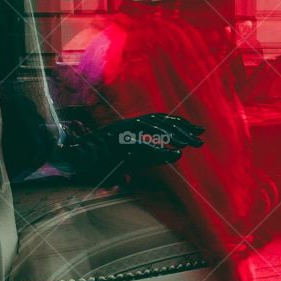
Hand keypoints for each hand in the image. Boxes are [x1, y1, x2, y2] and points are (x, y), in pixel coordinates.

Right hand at [60, 114, 203, 182]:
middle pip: (162, 121)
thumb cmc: (106, 159)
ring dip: (174, 135)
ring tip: (191, 143)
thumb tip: (179, 154)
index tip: (198, 131)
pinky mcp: (118, 141)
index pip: (162, 121)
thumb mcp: (136, 157)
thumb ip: (156, 155)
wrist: (78, 158)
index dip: (181, 124)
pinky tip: (173, 152)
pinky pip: (141, 143)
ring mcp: (124, 130)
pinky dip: (158, 147)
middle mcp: (131, 124)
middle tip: (201, 136)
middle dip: (183, 128)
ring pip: (154, 128)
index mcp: (135, 125)